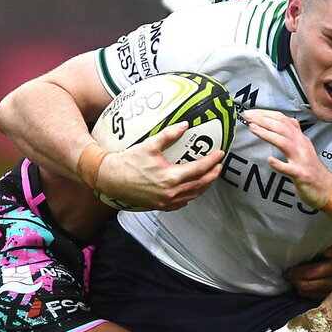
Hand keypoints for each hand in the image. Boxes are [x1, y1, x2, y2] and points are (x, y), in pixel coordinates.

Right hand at [96, 123, 223, 210]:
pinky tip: (192, 188)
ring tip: (210, 176)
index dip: (212, 161)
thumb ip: (169, 135)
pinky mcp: (161, 206)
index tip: (219, 153)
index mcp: (170, 177)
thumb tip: (185, 125)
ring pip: (193, 195)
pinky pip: (182, 202)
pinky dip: (191, 195)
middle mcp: (171, 192)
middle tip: (218, 165)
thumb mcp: (150, 145)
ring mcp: (166, 201)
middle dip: (213, 175)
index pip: (199, 169)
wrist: (111, 179)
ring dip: (204, 185)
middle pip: (201, 184)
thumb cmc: (129, 161)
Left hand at [243, 109, 331, 208]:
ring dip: (268, 134)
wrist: (327, 190)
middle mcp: (302, 146)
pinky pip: (289, 169)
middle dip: (264, 119)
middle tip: (247, 116)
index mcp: (300, 139)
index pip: (283, 120)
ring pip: (285, 142)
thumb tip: (274, 125)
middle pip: (282, 127)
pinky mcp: (302, 175)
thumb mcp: (302, 149)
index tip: (251, 112)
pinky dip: (279, 164)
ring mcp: (302, 160)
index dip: (267, 114)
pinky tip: (269, 160)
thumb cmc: (310, 170)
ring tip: (252, 128)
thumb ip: (290, 137)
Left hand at [285, 237, 331, 298]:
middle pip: (310, 285)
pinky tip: (302, 286)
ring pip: (312, 293)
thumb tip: (326, 253)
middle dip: (295, 280)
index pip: (314, 272)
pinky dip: (307, 293)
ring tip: (292, 280)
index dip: (298, 272)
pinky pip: (317, 298)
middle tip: (287, 275)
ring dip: (300, 287)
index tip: (288, 270)